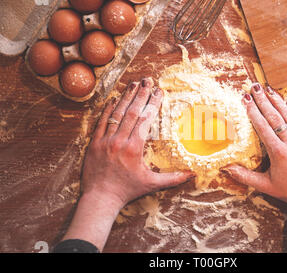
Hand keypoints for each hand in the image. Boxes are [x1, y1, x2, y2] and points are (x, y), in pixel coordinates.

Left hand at [62, 78, 194, 250]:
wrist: (100, 198)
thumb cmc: (127, 191)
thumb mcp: (152, 184)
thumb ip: (173, 178)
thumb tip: (192, 174)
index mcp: (134, 148)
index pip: (146, 120)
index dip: (153, 103)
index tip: (159, 91)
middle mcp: (119, 141)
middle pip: (132, 112)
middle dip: (141, 94)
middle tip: (148, 80)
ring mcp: (105, 140)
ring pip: (116, 114)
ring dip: (126, 97)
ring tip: (133, 83)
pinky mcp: (94, 143)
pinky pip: (101, 121)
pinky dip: (108, 109)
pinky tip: (114, 98)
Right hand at [221, 83, 286, 251]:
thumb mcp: (264, 185)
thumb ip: (244, 176)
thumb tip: (225, 168)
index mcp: (279, 153)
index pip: (263, 127)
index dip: (253, 112)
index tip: (245, 100)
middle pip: (275, 117)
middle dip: (263, 101)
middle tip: (254, 88)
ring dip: (278, 101)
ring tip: (268, 89)